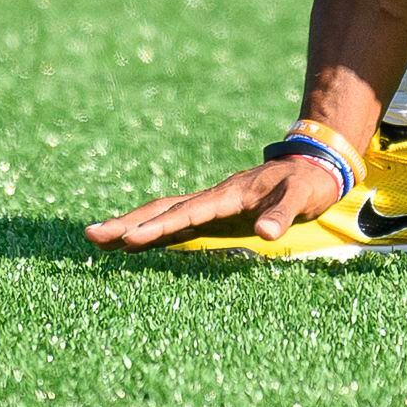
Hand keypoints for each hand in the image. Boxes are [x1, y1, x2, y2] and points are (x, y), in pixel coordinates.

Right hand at [84, 154, 345, 251]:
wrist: (315, 163)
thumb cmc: (308, 183)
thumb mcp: (303, 197)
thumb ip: (284, 212)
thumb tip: (267, 233)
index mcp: (230, 194)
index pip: (189, 212)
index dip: (160, 226)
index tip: (131, 238)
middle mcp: (214, 197)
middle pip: (163, 209)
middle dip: (128, 224)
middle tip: (91, 236)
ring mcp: (211, 204)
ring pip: (163, 213)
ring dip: (132, 226)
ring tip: (96, 239)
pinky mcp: (214, 213)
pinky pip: (176, 221)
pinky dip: (151, 231)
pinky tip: (131, 242)